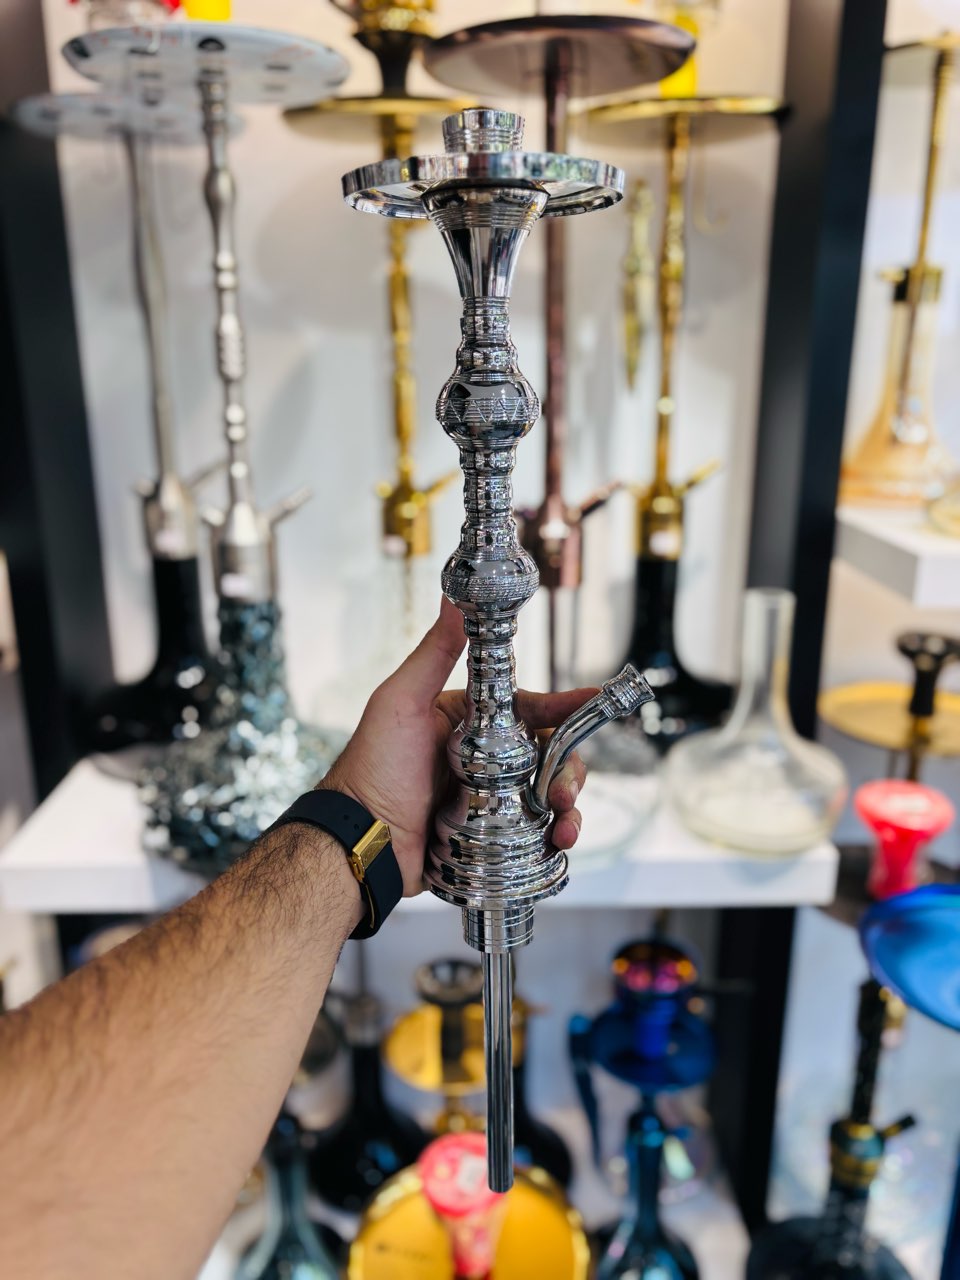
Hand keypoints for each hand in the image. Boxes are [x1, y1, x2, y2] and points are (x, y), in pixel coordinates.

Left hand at [320, 598, 594, 895]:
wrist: (360, 841)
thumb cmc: (372, 768)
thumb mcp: (402, 702)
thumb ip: (435, 651)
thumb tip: (455, 597)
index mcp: (468, 720)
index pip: (527, 706)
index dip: (562, 706)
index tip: (592, 701)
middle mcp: (483, 757)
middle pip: (548, 753)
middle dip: (568, 768)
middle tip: (565, 790)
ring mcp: (489, 798)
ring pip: (547, 793)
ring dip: (567, 806)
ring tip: (564, 822)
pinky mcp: (491, 835)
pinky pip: (535, 830)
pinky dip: (553, 834)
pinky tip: (557, 841)